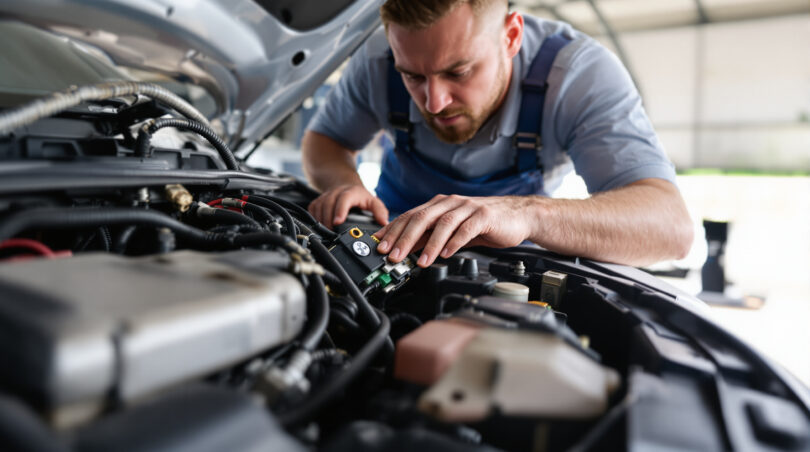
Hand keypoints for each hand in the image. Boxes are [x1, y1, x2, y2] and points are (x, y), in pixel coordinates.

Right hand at [308, 184, 388, 228]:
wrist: (345, 184)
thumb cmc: (359, 196)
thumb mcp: (373, 201)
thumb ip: (379, 211)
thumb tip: (384, 223)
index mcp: (351, 192)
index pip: (344, 199)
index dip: (340, 210)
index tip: (338, 222)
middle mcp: (336, 192)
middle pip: (328, 203)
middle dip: (328, 219)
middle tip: (331, 232)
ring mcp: (326, 196)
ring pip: (319, 206)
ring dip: (321, 220)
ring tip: (326, 232)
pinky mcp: (318, 200)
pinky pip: (312, 209)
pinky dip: (314, 218)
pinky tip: (319, 227)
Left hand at [374, 194, 536, 266]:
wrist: (518, 217)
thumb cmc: (484, 223)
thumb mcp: (452, 230)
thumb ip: (431, 236)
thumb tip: (405, 249)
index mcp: (439, 205)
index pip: (410, 215)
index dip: (393, 230)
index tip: (380, 246)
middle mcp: (450, 203)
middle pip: (422, 218)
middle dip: (404, 238)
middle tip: (394, 256)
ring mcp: (467, 208)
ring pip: (443, 223)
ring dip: (429, 244)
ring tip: (421, 262)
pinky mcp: (484, 216)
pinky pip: (466, 229)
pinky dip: (454, 242)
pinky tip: (446, 254)